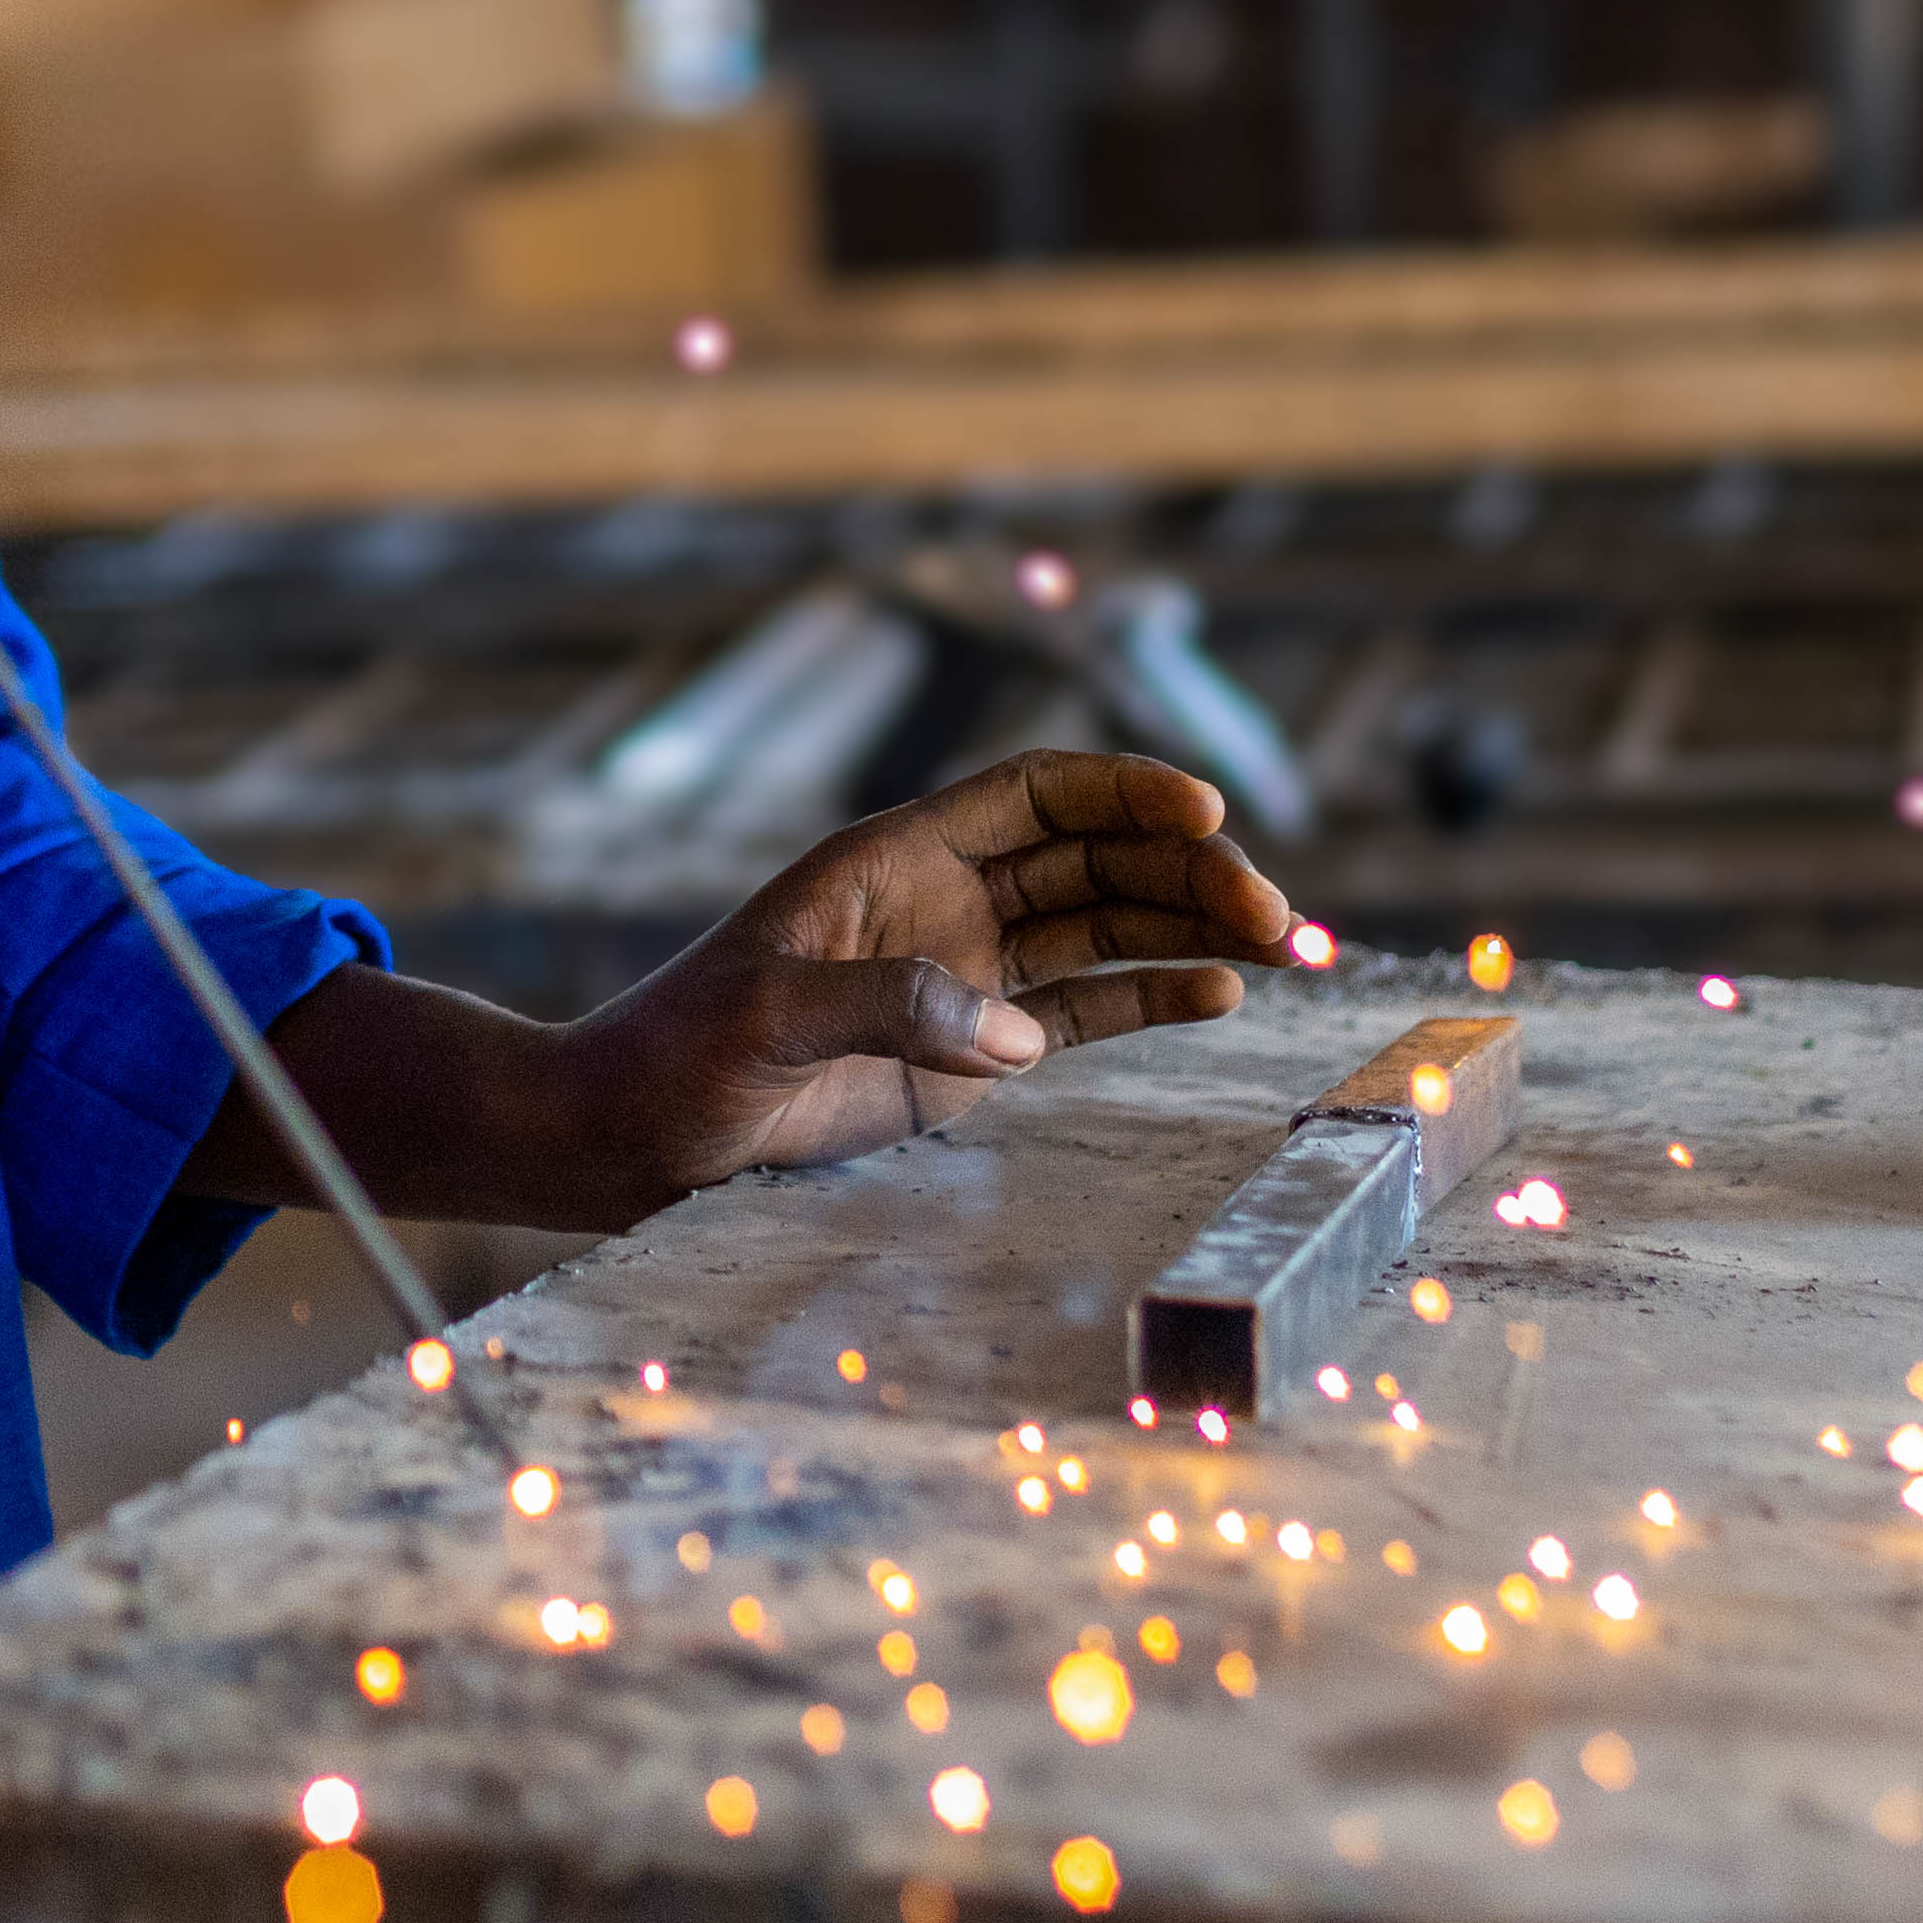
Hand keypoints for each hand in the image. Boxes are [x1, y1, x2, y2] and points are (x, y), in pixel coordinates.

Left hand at [543, 752, 1299, 1206]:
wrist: (638, 1133)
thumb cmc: (680, 1056)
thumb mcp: (767, 1018)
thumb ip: (884, 1007)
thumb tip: (1012, 1035)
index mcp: (893, 857)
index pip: (1035, 795)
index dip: (1123, 790)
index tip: (1203, 807)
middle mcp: (943, 900)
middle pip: (1094, 858)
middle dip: (1187, 869)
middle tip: (1273, 908)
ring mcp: (966, 974)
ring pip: (1106, 926)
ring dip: (1193, 927)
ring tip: (1284, 943)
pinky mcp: (976, 1049)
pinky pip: (1086, 1005)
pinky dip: (1155, 994)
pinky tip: (1223, 992)